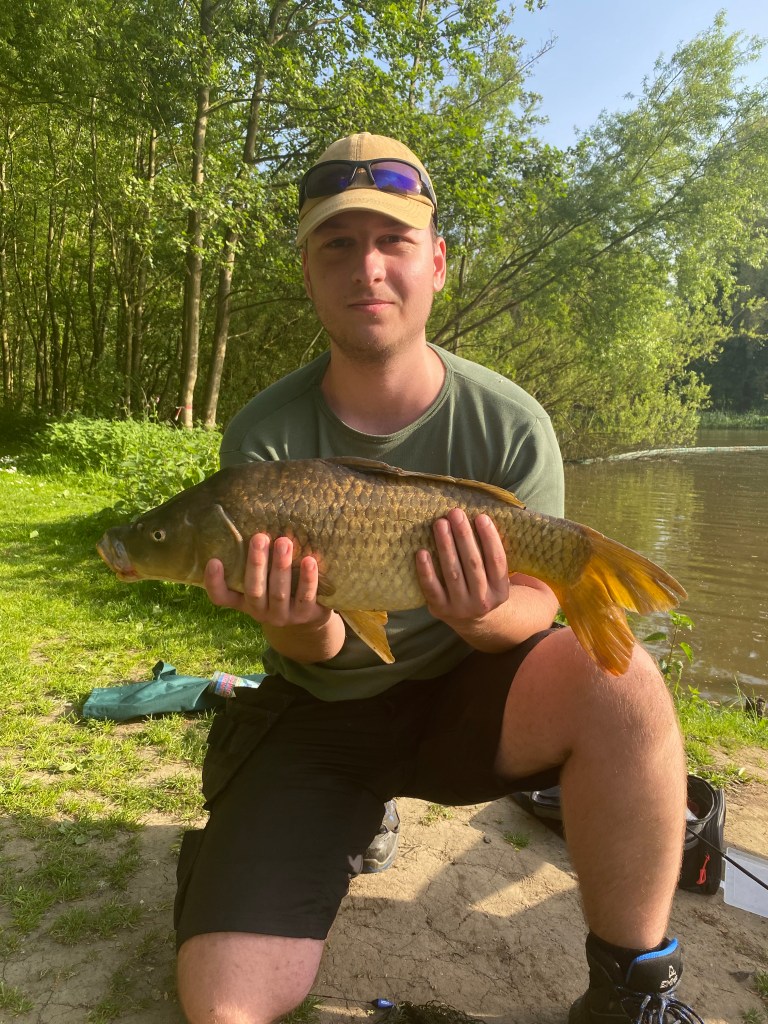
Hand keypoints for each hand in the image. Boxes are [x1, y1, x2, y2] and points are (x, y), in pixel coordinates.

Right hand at [204, 533, 331, 629]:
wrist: (311, 617)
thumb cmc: (282, 586)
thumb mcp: (265, 577)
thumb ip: (257, 558)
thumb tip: (255, 517)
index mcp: (244, 601)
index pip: (221, 597)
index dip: (214, 582)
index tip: (214, 561)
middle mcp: (260, 611)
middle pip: (254, 590)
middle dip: (256, 563)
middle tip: (259, 537)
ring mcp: (283, 616)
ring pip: (279, 593)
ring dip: (281, 567)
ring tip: (284, 542)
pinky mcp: (307, 615)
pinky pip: (306, 597)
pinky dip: (307, 579)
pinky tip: (310, 560)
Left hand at [415, 508, 509, 627]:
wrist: (473, 621)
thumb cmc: (483, 587)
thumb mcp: (496, 578)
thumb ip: (490, 555)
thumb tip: (479, 518)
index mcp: (501, 590)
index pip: (497, 560)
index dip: (490, 538)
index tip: (481, 517)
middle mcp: (483, 600)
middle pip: (473, 564)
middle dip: (463, 536)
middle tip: (455, 513)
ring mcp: (460, 607)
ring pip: (452, 572)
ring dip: (445, 546)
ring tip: (440, 524)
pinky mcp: (440, 609)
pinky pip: (431, 588)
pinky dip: (426, 570)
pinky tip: (422, 552)